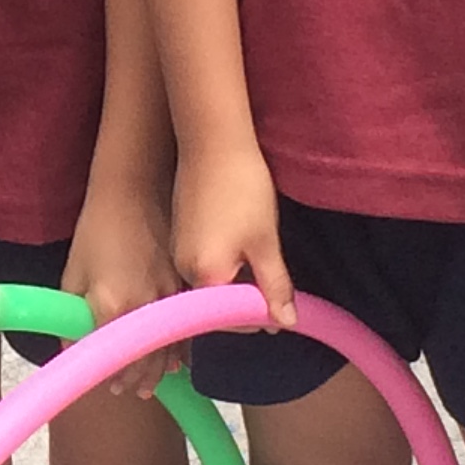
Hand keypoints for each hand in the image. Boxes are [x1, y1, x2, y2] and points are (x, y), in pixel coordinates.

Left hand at [63, 170, 185, 395]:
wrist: (134, 192)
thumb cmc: (96, 230)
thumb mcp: (73, 274)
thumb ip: (72, 318)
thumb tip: (73, 348)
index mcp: (110, 306)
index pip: (111, 358)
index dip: (109, 377)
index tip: (107, 388)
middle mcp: (143, 308)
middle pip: (143, 361)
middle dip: (133, 380)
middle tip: (126, 391)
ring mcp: (168, 299)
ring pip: (167, 350)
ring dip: (157, 372)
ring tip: (147, 386)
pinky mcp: (184, 289)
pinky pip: (185, 331)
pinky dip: (178, 351)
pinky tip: (173, 363)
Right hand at [171, 138, 292, 324]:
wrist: (212, 141)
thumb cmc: (243, 190)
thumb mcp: (265, 242)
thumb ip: (275, 286)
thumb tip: (286, 323)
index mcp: (205, 277)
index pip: (235, 318)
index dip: (262, 314)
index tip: (282, 299)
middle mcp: (184, 270)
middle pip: (220, 303)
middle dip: (248, 296)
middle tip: (272, 272)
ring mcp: (178, 252)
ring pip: (212, 282)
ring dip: (237, 278)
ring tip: (258, 251)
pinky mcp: (179, 235)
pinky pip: (203, 263)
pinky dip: (224, 261)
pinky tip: (240, 238)